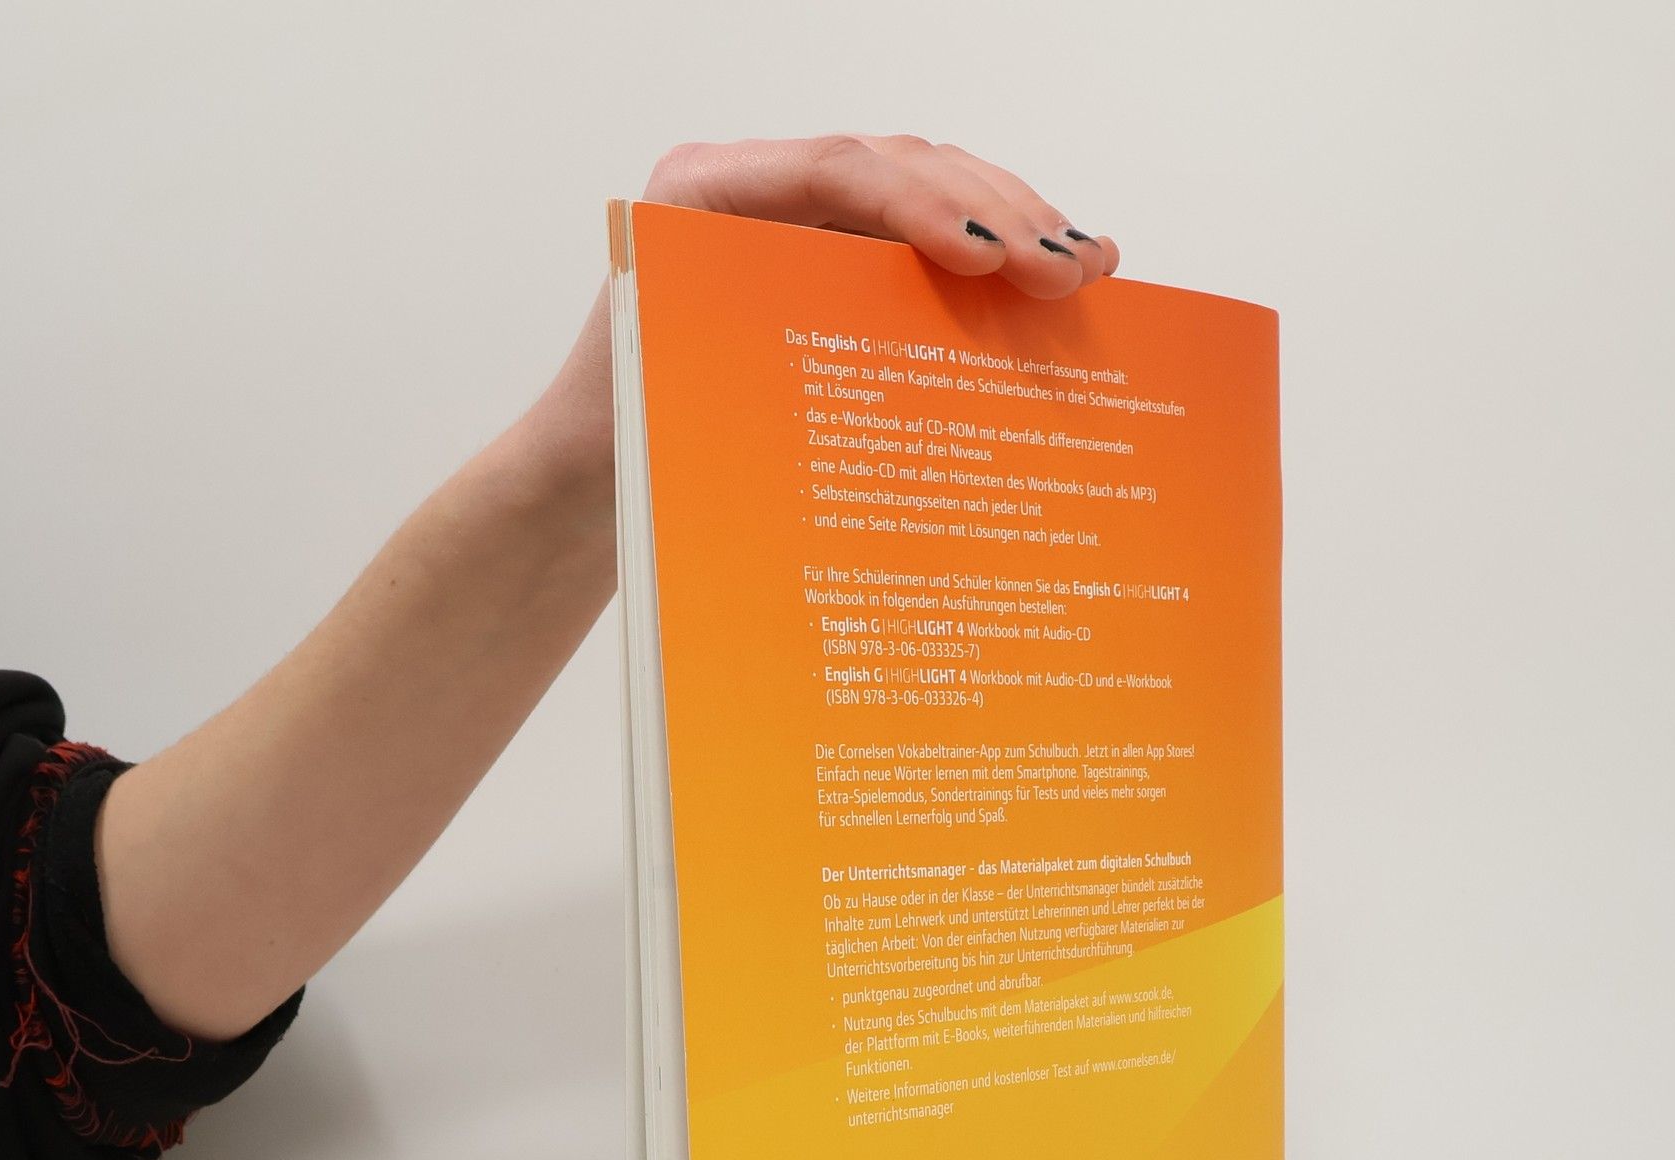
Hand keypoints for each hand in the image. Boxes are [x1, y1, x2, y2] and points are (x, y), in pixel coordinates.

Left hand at [526, 135, 1117, 503]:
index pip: (836, 171)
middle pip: (898, 168)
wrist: (587, 477)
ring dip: (1012, 227)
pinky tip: (1055, 274)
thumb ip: (768, 372)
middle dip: (994, 212)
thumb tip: (890, 384)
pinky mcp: (835, 264)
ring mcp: (802, 225)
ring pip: (925, 196)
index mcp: (702, 196)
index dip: (926, 204)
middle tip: (1069, 270)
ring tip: (1087, 267)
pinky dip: (991, 258)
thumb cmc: (621, 445)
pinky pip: (922, 245)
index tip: (994, 259)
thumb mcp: (683, 402)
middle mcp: (756, 193)